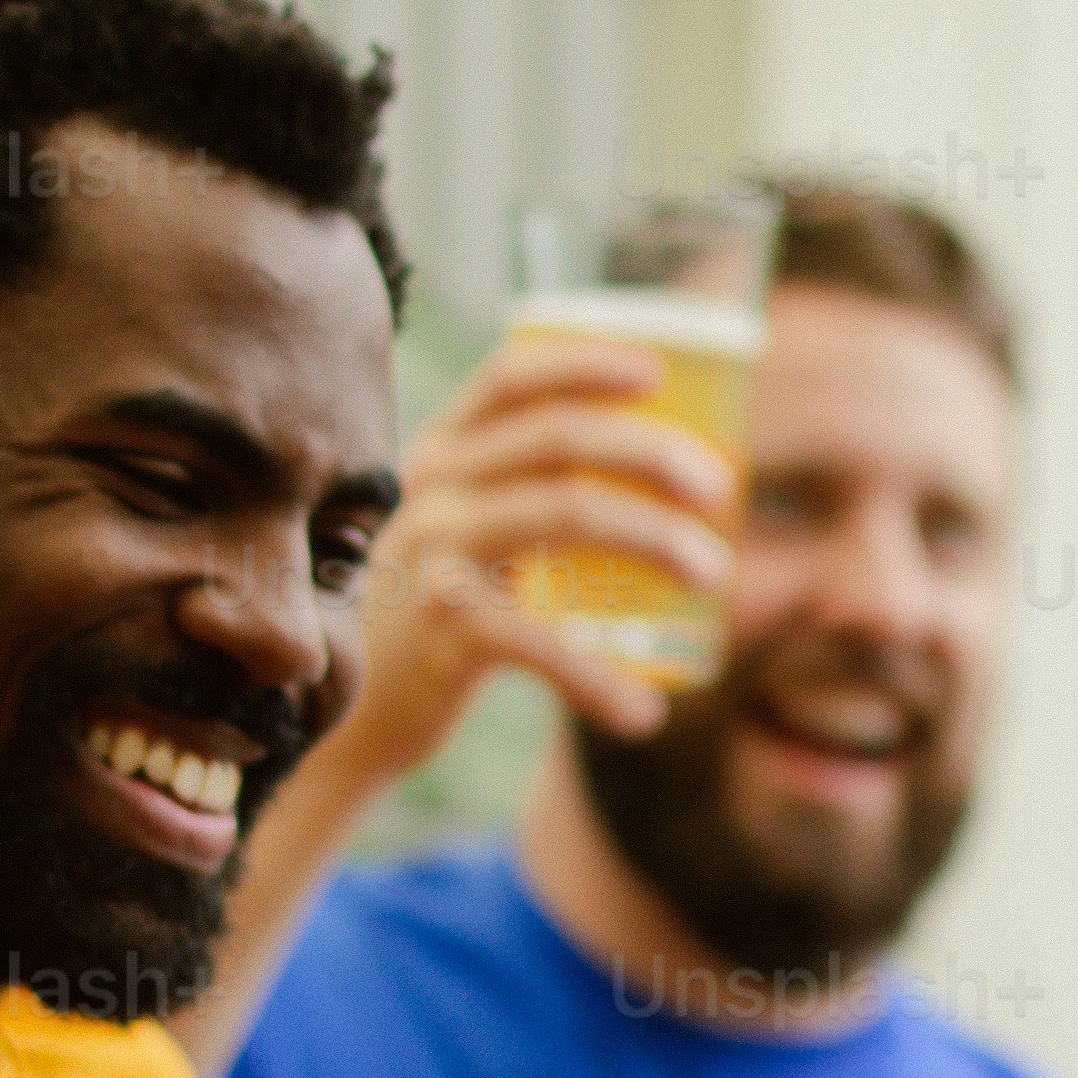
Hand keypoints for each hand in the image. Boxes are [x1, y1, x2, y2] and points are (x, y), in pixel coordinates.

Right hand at [337, 325, 736, 762]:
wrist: (357, 713)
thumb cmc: (445, 609)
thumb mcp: (472, 535)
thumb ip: (538, 498)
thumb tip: (680, 484)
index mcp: (445, 451)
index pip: (511, 377)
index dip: (585, 362)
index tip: (656, 374)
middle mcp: (434, 487)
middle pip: (558, 437)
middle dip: (650, 451)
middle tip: (719, 490)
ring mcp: (434, 554)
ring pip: (565, 512)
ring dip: (654, 538)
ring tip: (714, 576)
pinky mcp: (441, 631)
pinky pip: (538, 642)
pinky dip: (599, 680)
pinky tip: (645, 715)